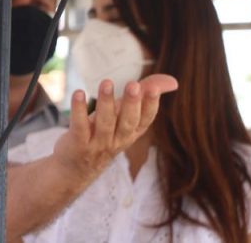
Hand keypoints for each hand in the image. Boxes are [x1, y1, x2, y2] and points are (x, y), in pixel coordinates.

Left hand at [52, 75, 177, 182]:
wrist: (76, 169)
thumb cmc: (104, 134)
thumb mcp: (124, 116)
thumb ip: (144, 95)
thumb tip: (173, 82)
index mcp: (132, 133)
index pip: (145, 120)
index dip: (150, 105)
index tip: (153, 88)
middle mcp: (117, 140)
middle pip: (127, 123)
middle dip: (132, 104)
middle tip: (133, 85)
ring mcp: (98, 144)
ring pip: (104, 123)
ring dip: (106, 102)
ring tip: (107, 82)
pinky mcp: (78, 144)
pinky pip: (79, 126)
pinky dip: (79, 110)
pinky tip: (78, 93)